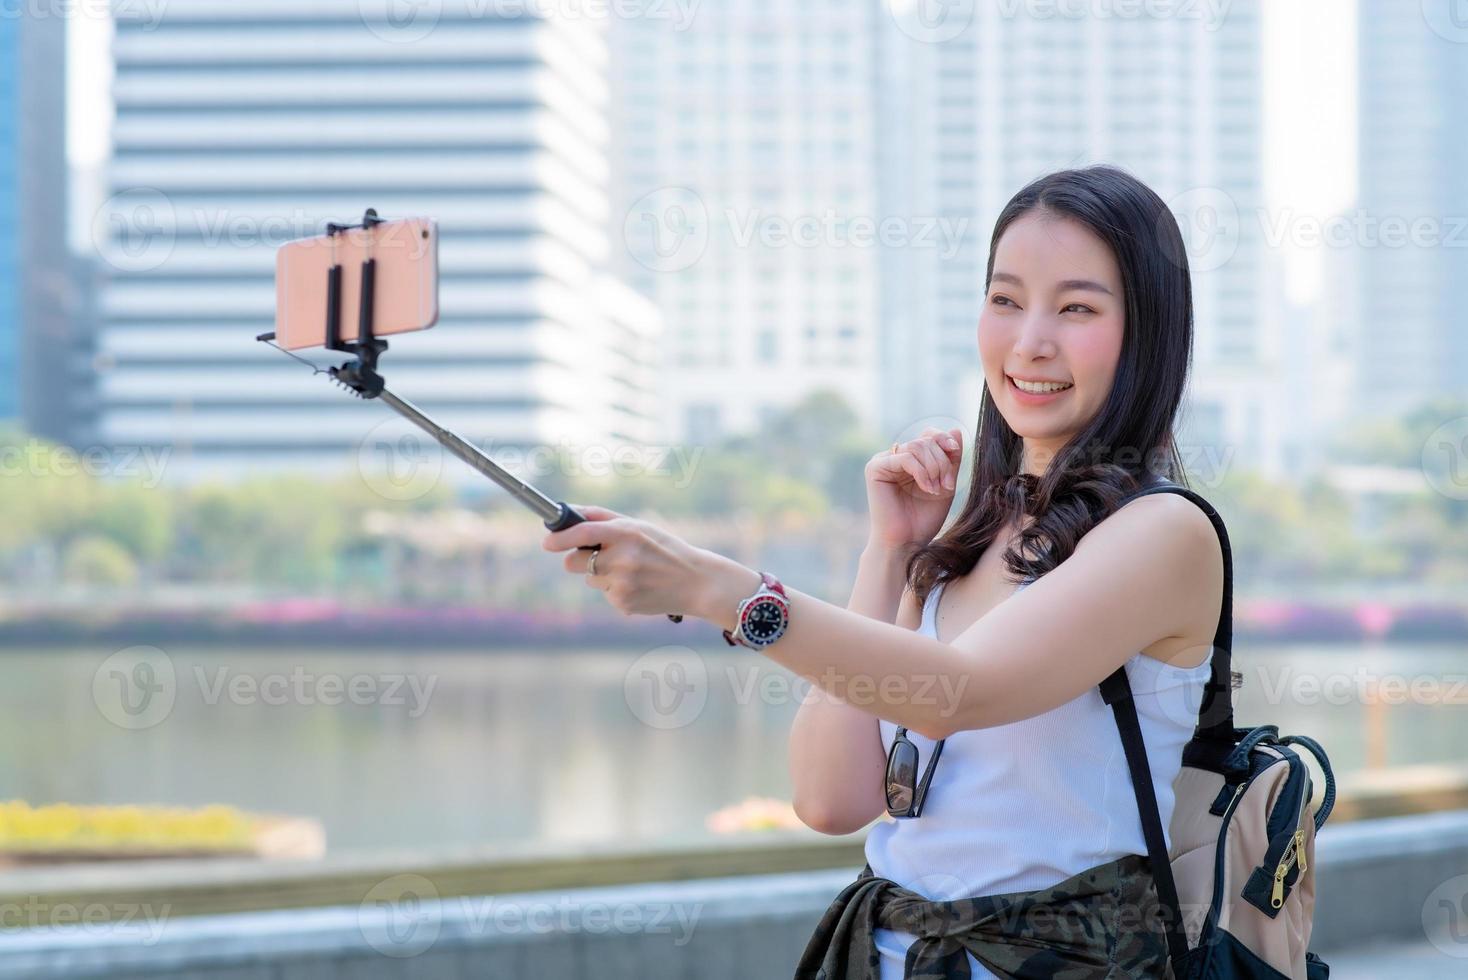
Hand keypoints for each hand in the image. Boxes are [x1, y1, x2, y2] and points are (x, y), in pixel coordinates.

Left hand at [541, 504, 714, 619]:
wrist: (696, 582)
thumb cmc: (664, 548)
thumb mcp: (640, 527)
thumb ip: (604, 518)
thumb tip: (570, 512)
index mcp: (626, 533)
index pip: (583, 533)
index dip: (560, 537)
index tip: (547, 541)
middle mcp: (622, 559)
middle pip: (574, 562)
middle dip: (577, 559)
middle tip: (596, 556)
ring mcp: (622, 583)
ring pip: (590, 578)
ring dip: (602, 574)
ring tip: (632, 571)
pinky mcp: (623, 603)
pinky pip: (605, 593)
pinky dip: (616, 590)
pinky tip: (639, 586)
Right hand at [865, 427, 963, 552]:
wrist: (906, 544)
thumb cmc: (923, 520)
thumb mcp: (945, 485)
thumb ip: (950, 460)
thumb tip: (955, 430)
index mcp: (910, 460)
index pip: (928, 435)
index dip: (943, 439)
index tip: (955, 452)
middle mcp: (894, 458)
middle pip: (924, 440)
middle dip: (942, 462)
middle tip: (947, 486)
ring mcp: (883, 461)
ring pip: (917, 447)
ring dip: (934, 468)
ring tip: (937, 490)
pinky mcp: (875, 469)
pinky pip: (905, 457)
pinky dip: (922, 472)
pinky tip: (927, 489)